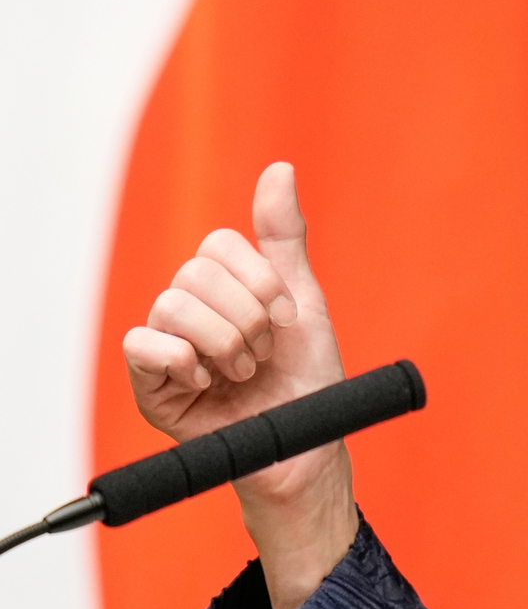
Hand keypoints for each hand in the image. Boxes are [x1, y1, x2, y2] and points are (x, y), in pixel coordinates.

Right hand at [122, 162, 357, 608]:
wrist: (303, 441)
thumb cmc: (305, 377)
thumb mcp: (304, 298)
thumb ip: (284, 236)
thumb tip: (279, 168)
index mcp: (225, 285)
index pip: (218, 245)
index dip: (258, 280)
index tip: (286, 317)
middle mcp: (190, 308)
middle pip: (195, 274)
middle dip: (247, 316)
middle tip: (264, 352)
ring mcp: (167, 344)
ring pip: (171, 305)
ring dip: (224, 343)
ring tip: (243, 371)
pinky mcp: (149, 382)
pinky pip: (141, 344)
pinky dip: (184, 360)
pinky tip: (206, 382)